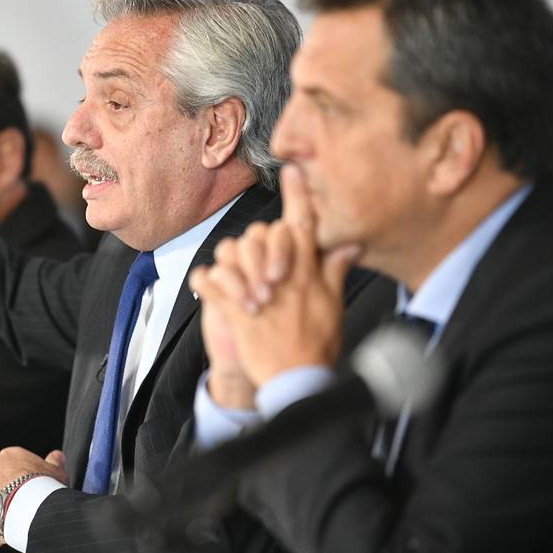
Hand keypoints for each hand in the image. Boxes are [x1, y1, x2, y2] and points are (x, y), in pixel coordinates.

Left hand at [0, 447, 67, 547]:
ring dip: (0, 512)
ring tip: (17, 523)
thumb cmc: (42, 488)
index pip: (14, 467)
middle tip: (25, 507)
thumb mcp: (56, 472)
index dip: (24, 481)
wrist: (27, 506)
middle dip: (9, 495)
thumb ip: (55, 463)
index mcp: (8, 457)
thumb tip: (57, 457)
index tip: (33, 490)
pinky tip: (7, 535)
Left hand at [190, 164, 360, 392]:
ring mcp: (258, 294)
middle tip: (265, 262)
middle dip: (263, 241)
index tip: (291, 170)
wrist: (298, 381)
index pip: (304, 225)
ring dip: (233, 262)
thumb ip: (336, 269)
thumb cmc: (317, 344)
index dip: (298, 195)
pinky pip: (211, 286)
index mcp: (308, 273)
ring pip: (235, 255)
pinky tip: (203, 282)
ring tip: (234, 275)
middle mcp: (282, 278)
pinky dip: (205, 282)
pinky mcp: (236, 313)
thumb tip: (348, 242)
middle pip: (267, 235)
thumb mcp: (334, 304)